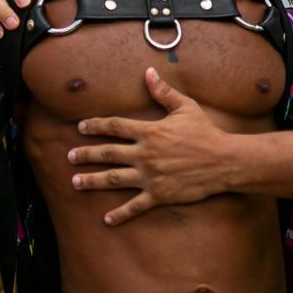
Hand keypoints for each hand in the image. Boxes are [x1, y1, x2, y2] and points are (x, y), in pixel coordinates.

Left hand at [69, 68, 233, 224]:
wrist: (224, 161)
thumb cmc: (205, 132)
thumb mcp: (185, 107)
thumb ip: (163, 92)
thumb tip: (148, 72)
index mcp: (149, 132)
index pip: (115, 127)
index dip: (96, 126)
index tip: (81, 127)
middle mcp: (145, 154)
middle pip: (108, 153)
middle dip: (86, 155)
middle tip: (69, 156)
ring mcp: (150, 176)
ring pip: (114, 179)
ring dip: (92, 181)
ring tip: (75, 183)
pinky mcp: (159, 195)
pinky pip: (135, 206)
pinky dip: (120, 214)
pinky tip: (107, 219)